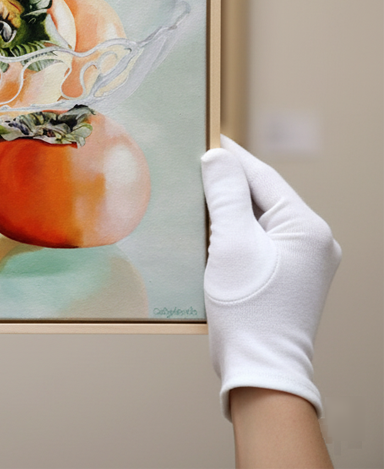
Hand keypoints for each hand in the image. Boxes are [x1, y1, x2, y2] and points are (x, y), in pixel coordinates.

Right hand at [201, 136, 340, 419]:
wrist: (260, 368)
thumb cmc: (248, 307)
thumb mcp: (231, 242)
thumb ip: (225, 194)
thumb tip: (218, 157)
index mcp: (306, 227)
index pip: (263, 177)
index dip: (232, 157)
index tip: (205, 136)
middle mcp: (312, 241)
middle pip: (262, 198)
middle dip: (227, 184)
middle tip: (192, 165)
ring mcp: (303, 263)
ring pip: (258, 221)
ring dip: (228, 209)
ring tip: (195, 195)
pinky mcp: (288, 280)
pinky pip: (258, 243)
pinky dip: (234, 233)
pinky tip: (208, 232)